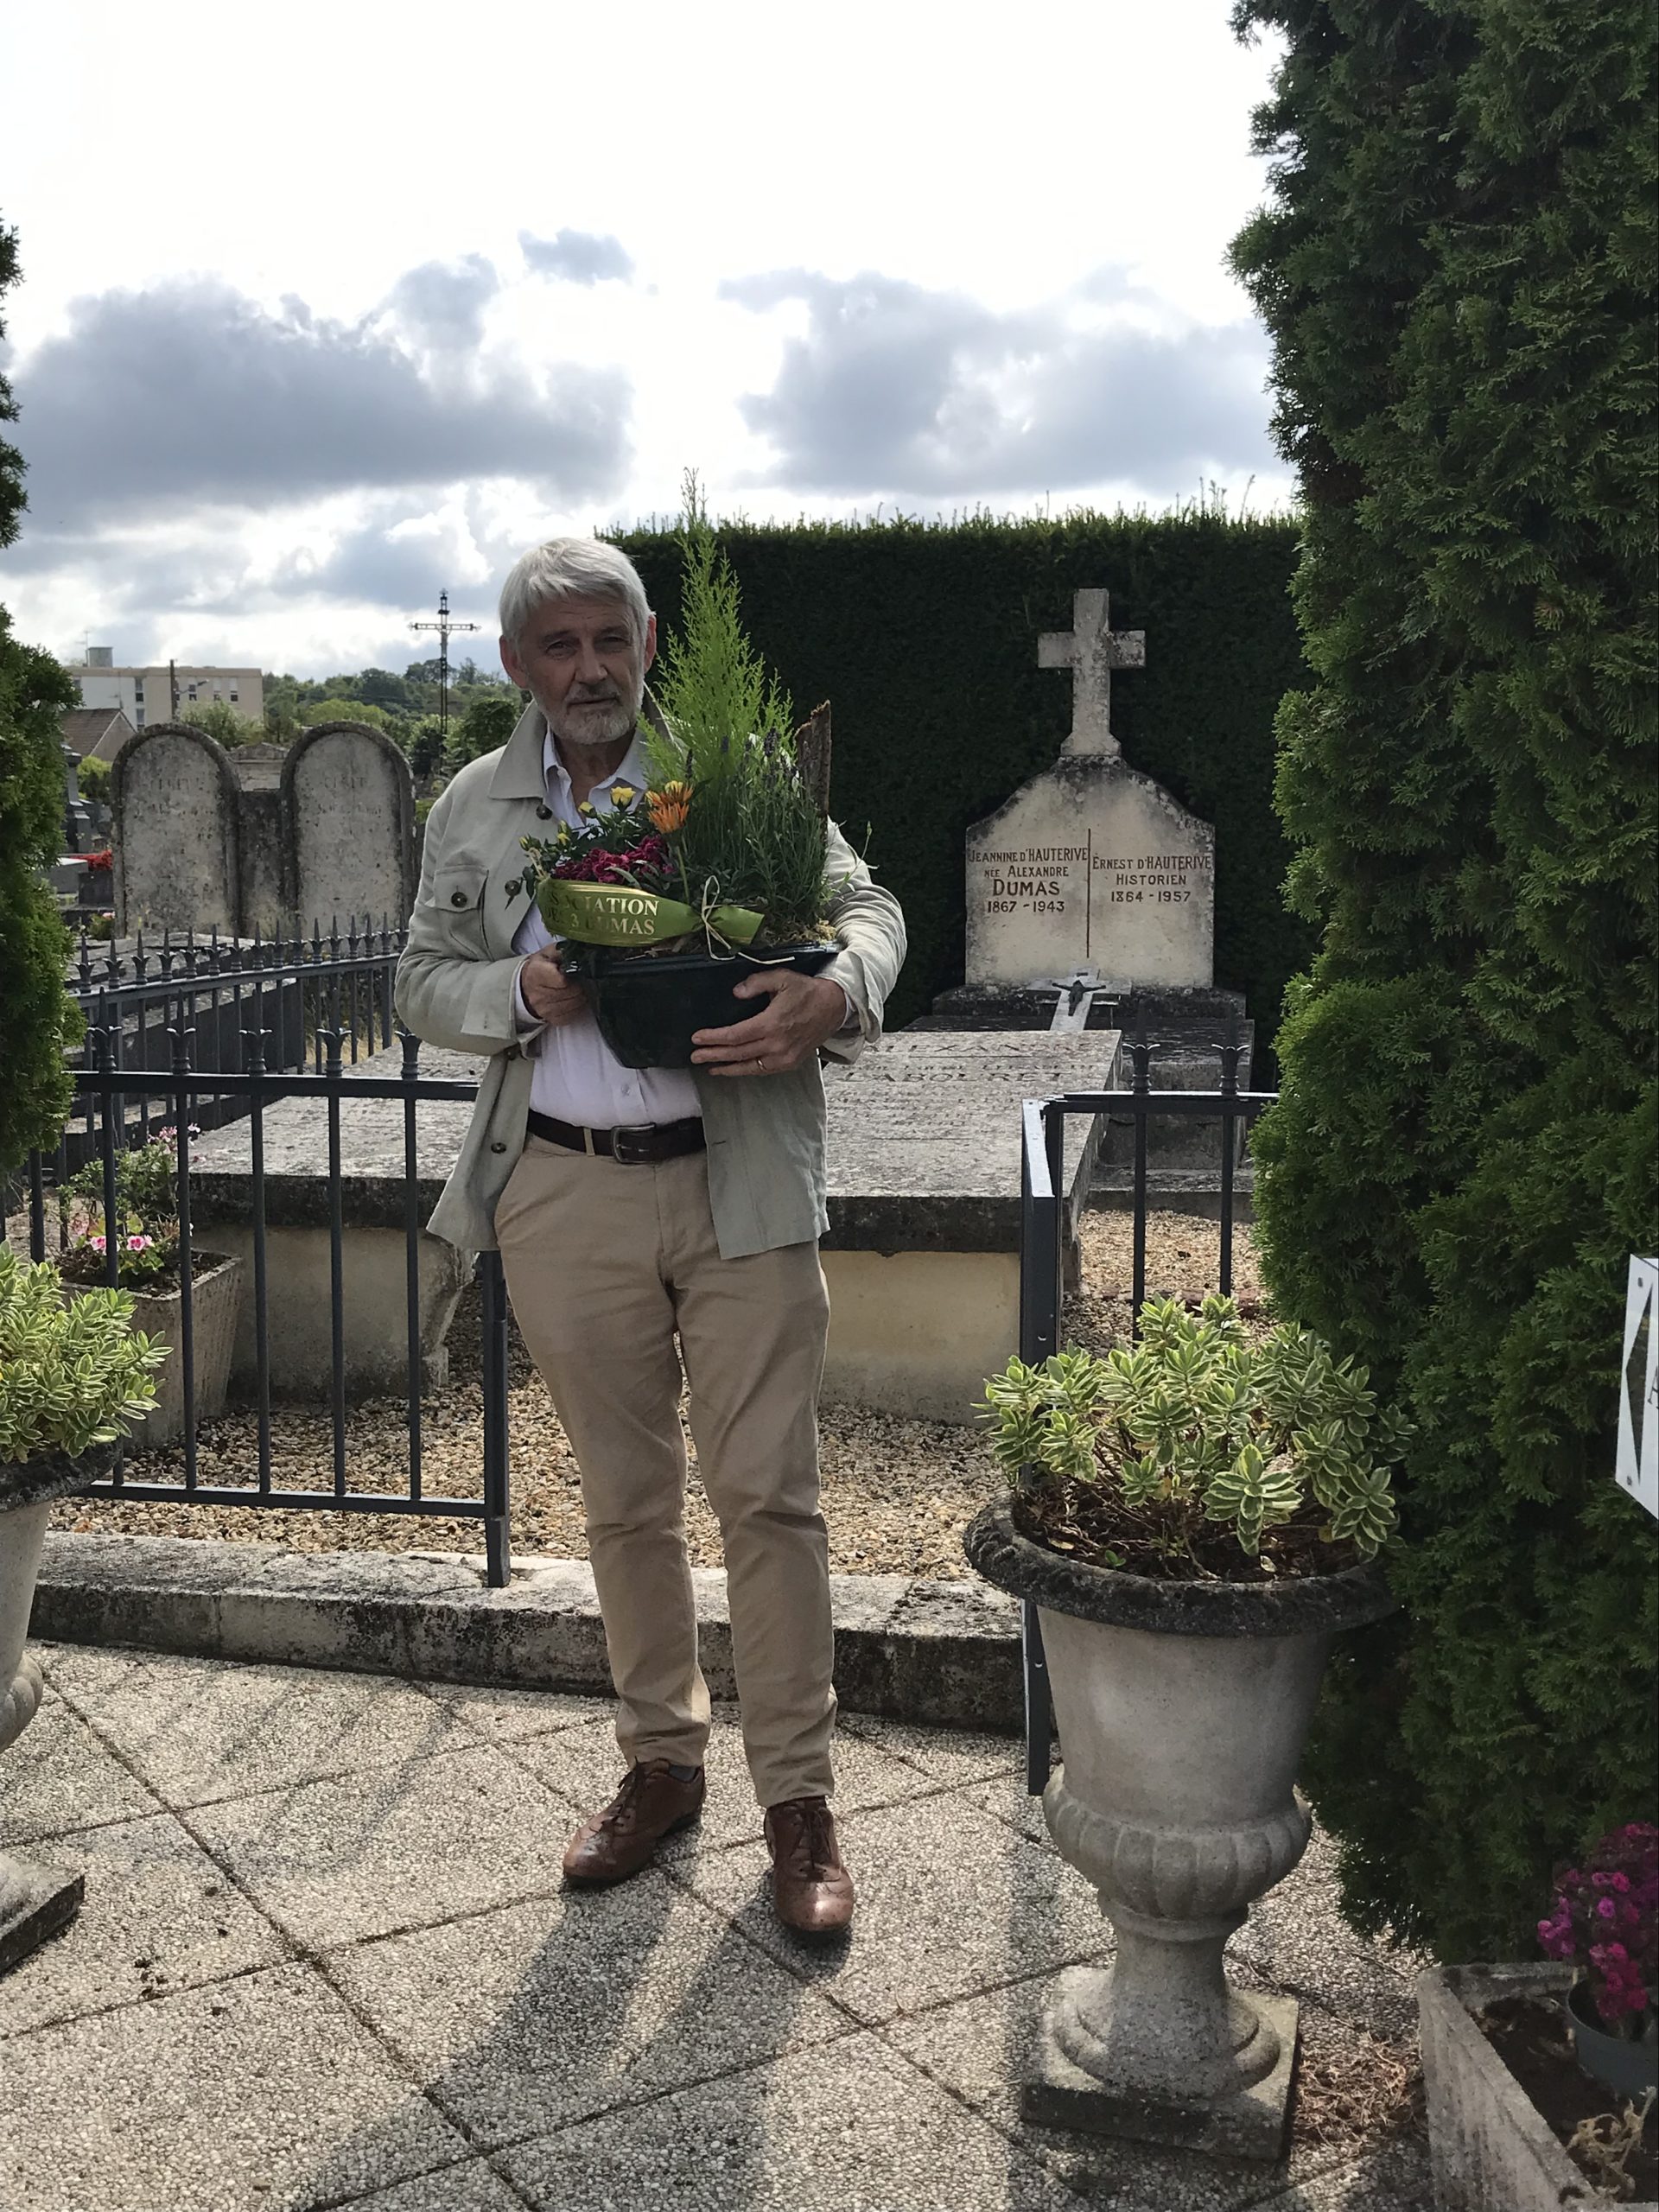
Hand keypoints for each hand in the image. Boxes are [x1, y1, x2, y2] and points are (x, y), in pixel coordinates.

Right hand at [518, 948, 587, 1028]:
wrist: (526, 987)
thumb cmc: (540, 968)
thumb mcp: (547, 953)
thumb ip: (561, 950)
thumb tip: (577, 951)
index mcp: (536, 973)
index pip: (562, 980)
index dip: (572, 974)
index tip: (572, 970)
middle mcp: (538, 994)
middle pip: (571, 992)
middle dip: (579, 984)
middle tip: (578, 979)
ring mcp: (545, 1009)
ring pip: (575, 1004)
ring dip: (581, 995)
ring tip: (576, 988)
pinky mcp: (552, 1019)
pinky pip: (573, 1015)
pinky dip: (577, 1006)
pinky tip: (573, 998)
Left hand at [691, 970, 848, 1075]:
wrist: (834, 1007)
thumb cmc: (807, 991)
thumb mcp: (781, 978)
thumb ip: (756, 983)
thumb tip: (736, 992)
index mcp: (771, 1024)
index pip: (734, 1035)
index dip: (713, 1038)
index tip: (697, 1038)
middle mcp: (776, 1045)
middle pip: (737, 1053)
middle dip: (713, 1055)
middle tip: (694, 1056)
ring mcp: (784, 1057)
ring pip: (749, 1067)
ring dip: (727, 1068)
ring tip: (710, 1068)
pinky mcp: (790, 1063)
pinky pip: (763, 1070)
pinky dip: (746, 1070)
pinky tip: (734, 1068)